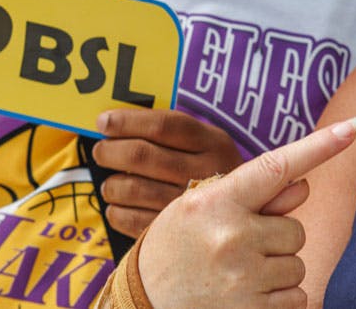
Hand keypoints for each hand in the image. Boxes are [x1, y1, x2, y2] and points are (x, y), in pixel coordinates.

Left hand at [93, 107, 244, 236]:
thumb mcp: (209, 145)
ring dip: (111, 185)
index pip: (163, 125)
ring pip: (133, 189)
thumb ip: (173, 132)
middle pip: (142, 155)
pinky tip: (117, 207)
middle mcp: (207, 171)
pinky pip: (133, 221)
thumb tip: (115, 122)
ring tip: (110, 184)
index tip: (103, 121)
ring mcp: (193, 205)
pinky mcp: (180, 234)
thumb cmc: (214, 174)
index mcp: (214, 143)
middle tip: (101, 151)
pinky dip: (116, 213)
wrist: (254, 220)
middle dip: (111, 151)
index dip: (127, 121)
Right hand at [137, 117, 355, 308]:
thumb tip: (304, 183)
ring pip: (298, 263)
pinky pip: (296, 297)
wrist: (142, 300)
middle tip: (237, 246)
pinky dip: (279, 297)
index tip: (352, 129)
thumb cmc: (175, 246)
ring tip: (237, 272)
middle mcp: (232, 237)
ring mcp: (244, 278)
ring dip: (277, 268)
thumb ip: (254, 196)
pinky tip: (246, 294)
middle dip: (276, 237)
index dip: (319, 146)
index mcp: (216, 202)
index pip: (276, 166)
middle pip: (295, 228)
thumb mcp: (200, 207)